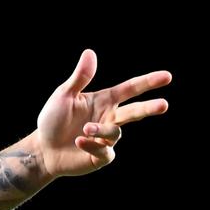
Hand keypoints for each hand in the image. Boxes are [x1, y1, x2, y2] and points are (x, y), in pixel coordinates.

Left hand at [35, 49, 170, 176]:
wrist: (42, 148)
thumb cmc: (53, 120)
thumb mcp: (63, 96)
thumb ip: (80, 77)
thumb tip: (89, 52)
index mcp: (105, 101)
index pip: (130, 89)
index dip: (148, 82)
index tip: (167, 76)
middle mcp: (109, 118)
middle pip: (135, 112)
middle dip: (150, 108)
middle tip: (164, 105)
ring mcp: (106, 138)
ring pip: (115, 132)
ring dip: (101, 130)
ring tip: (84, 129)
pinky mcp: (100, 156)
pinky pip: (104, 151)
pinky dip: (92, 145)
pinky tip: (79, 141)